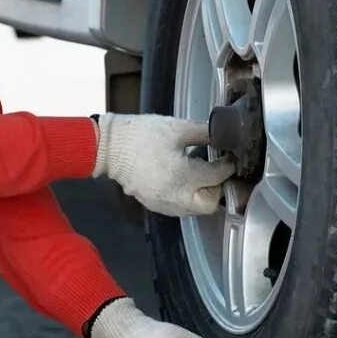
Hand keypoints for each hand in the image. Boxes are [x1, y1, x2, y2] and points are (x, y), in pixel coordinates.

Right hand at [92, 113, 232, 215]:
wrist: (107, 146)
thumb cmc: (139, 135)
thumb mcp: (176, 128)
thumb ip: (204, 132)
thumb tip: (223, 134)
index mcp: (183, 176)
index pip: (217, 177)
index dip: (227, 166)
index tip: (229, 158)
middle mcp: (175, 196)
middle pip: (210, 204)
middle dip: (216, 187)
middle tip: (214, 170)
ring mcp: (162, 203)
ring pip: (194, 209)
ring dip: (201, 194)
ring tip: (198, 174)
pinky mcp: (152, 204)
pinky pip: (178, 208)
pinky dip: (185, 197)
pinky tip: (181, 180)